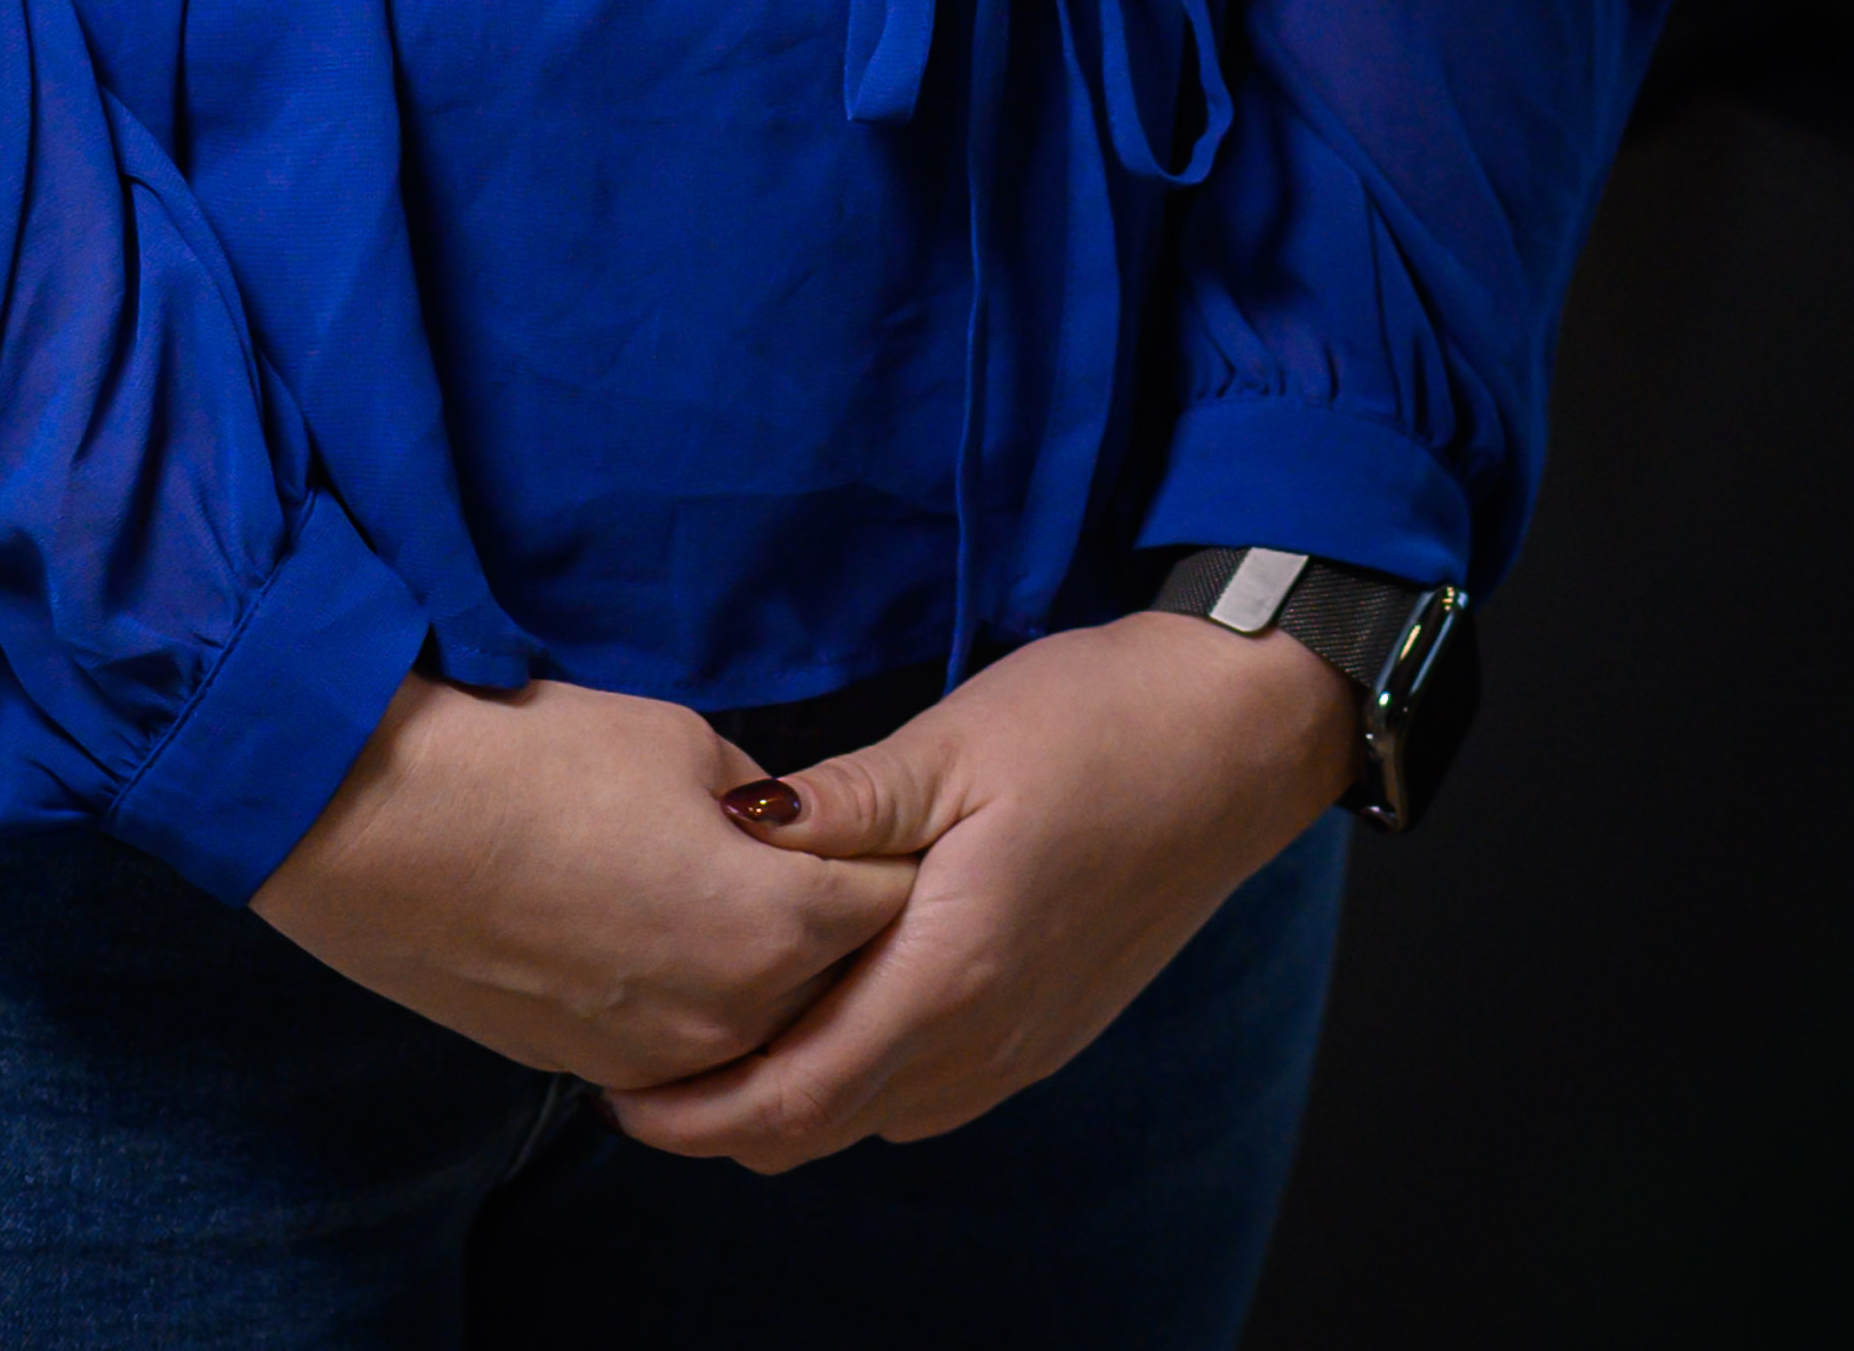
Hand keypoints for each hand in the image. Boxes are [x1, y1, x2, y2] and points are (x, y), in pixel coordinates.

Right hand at [251, 667, 917, 1089]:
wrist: (384, 827)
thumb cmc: (538, 761)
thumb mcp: (683, 741)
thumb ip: (760, 806)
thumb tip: (778, 832)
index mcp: (775, 928)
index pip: (888, 902)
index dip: (889, 853)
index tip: (889, 823)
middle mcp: (734, 1020)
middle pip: (834, 981)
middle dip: (836, 923)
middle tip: (815, 857)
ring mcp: (660, 1060)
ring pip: (758, 1025)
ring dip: (762, 969)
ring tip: (721, 890)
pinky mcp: (592, 1070)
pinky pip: (681, 1043)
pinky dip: (689, 996)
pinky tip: (648, 927)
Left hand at [605, 610, 1355, 1166]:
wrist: (1233, 743)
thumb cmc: (1097, 724)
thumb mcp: (956, 740)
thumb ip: (843, 805)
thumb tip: (735, 828)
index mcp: (952, 971)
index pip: (799, 1095)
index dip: (700, 1114)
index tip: (620, 1093)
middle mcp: (988, 1035)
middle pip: (827, 1128)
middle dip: (726, 1122)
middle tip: (641, 1073)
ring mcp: (1024, 1042)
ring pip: (879, 1119)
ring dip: (792, 1104)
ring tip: (715, 1043)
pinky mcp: (1048, 1025)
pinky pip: (930, 1093)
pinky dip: (858, 1082)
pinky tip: (826, 1018)